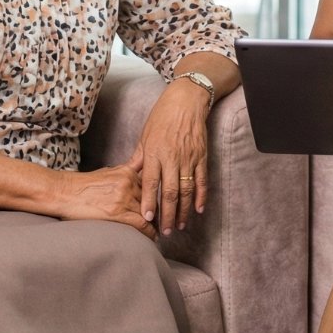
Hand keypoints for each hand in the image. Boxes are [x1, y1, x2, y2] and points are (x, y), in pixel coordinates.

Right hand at [60, 155, 158, 239]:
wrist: (63, 192)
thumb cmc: (82, 186)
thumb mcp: (107, 173)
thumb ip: (124, 178)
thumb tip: (136, 186)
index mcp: (127, 172)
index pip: (150, 188)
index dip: (155, 201)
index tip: (159, 209)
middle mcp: (128, 183)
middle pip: (151, 201)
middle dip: (155, 214)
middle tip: (162, 223)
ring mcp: (124, 197)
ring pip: (148, 213)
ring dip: (154, 224)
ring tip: (158, 233)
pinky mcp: (118, 213)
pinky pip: (142, 224)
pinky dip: (149, 232)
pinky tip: (152, 238)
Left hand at [137, 81, 212, 234]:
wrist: (185, 102)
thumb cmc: (162, 117)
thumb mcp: (145, 136)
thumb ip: (139, 159)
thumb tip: (130, 175)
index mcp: (154, 153)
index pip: (150, 182)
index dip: (149, 201)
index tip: (146, 218)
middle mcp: (171, 158)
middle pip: (169, 192)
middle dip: (167, 214)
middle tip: (164, 231)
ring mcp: (188, 158)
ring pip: (186, 190)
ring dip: (183, 210)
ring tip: (179, 225)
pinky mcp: (201, 157)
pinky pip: (202, 180)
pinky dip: (201, 196)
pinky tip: (197, 210)